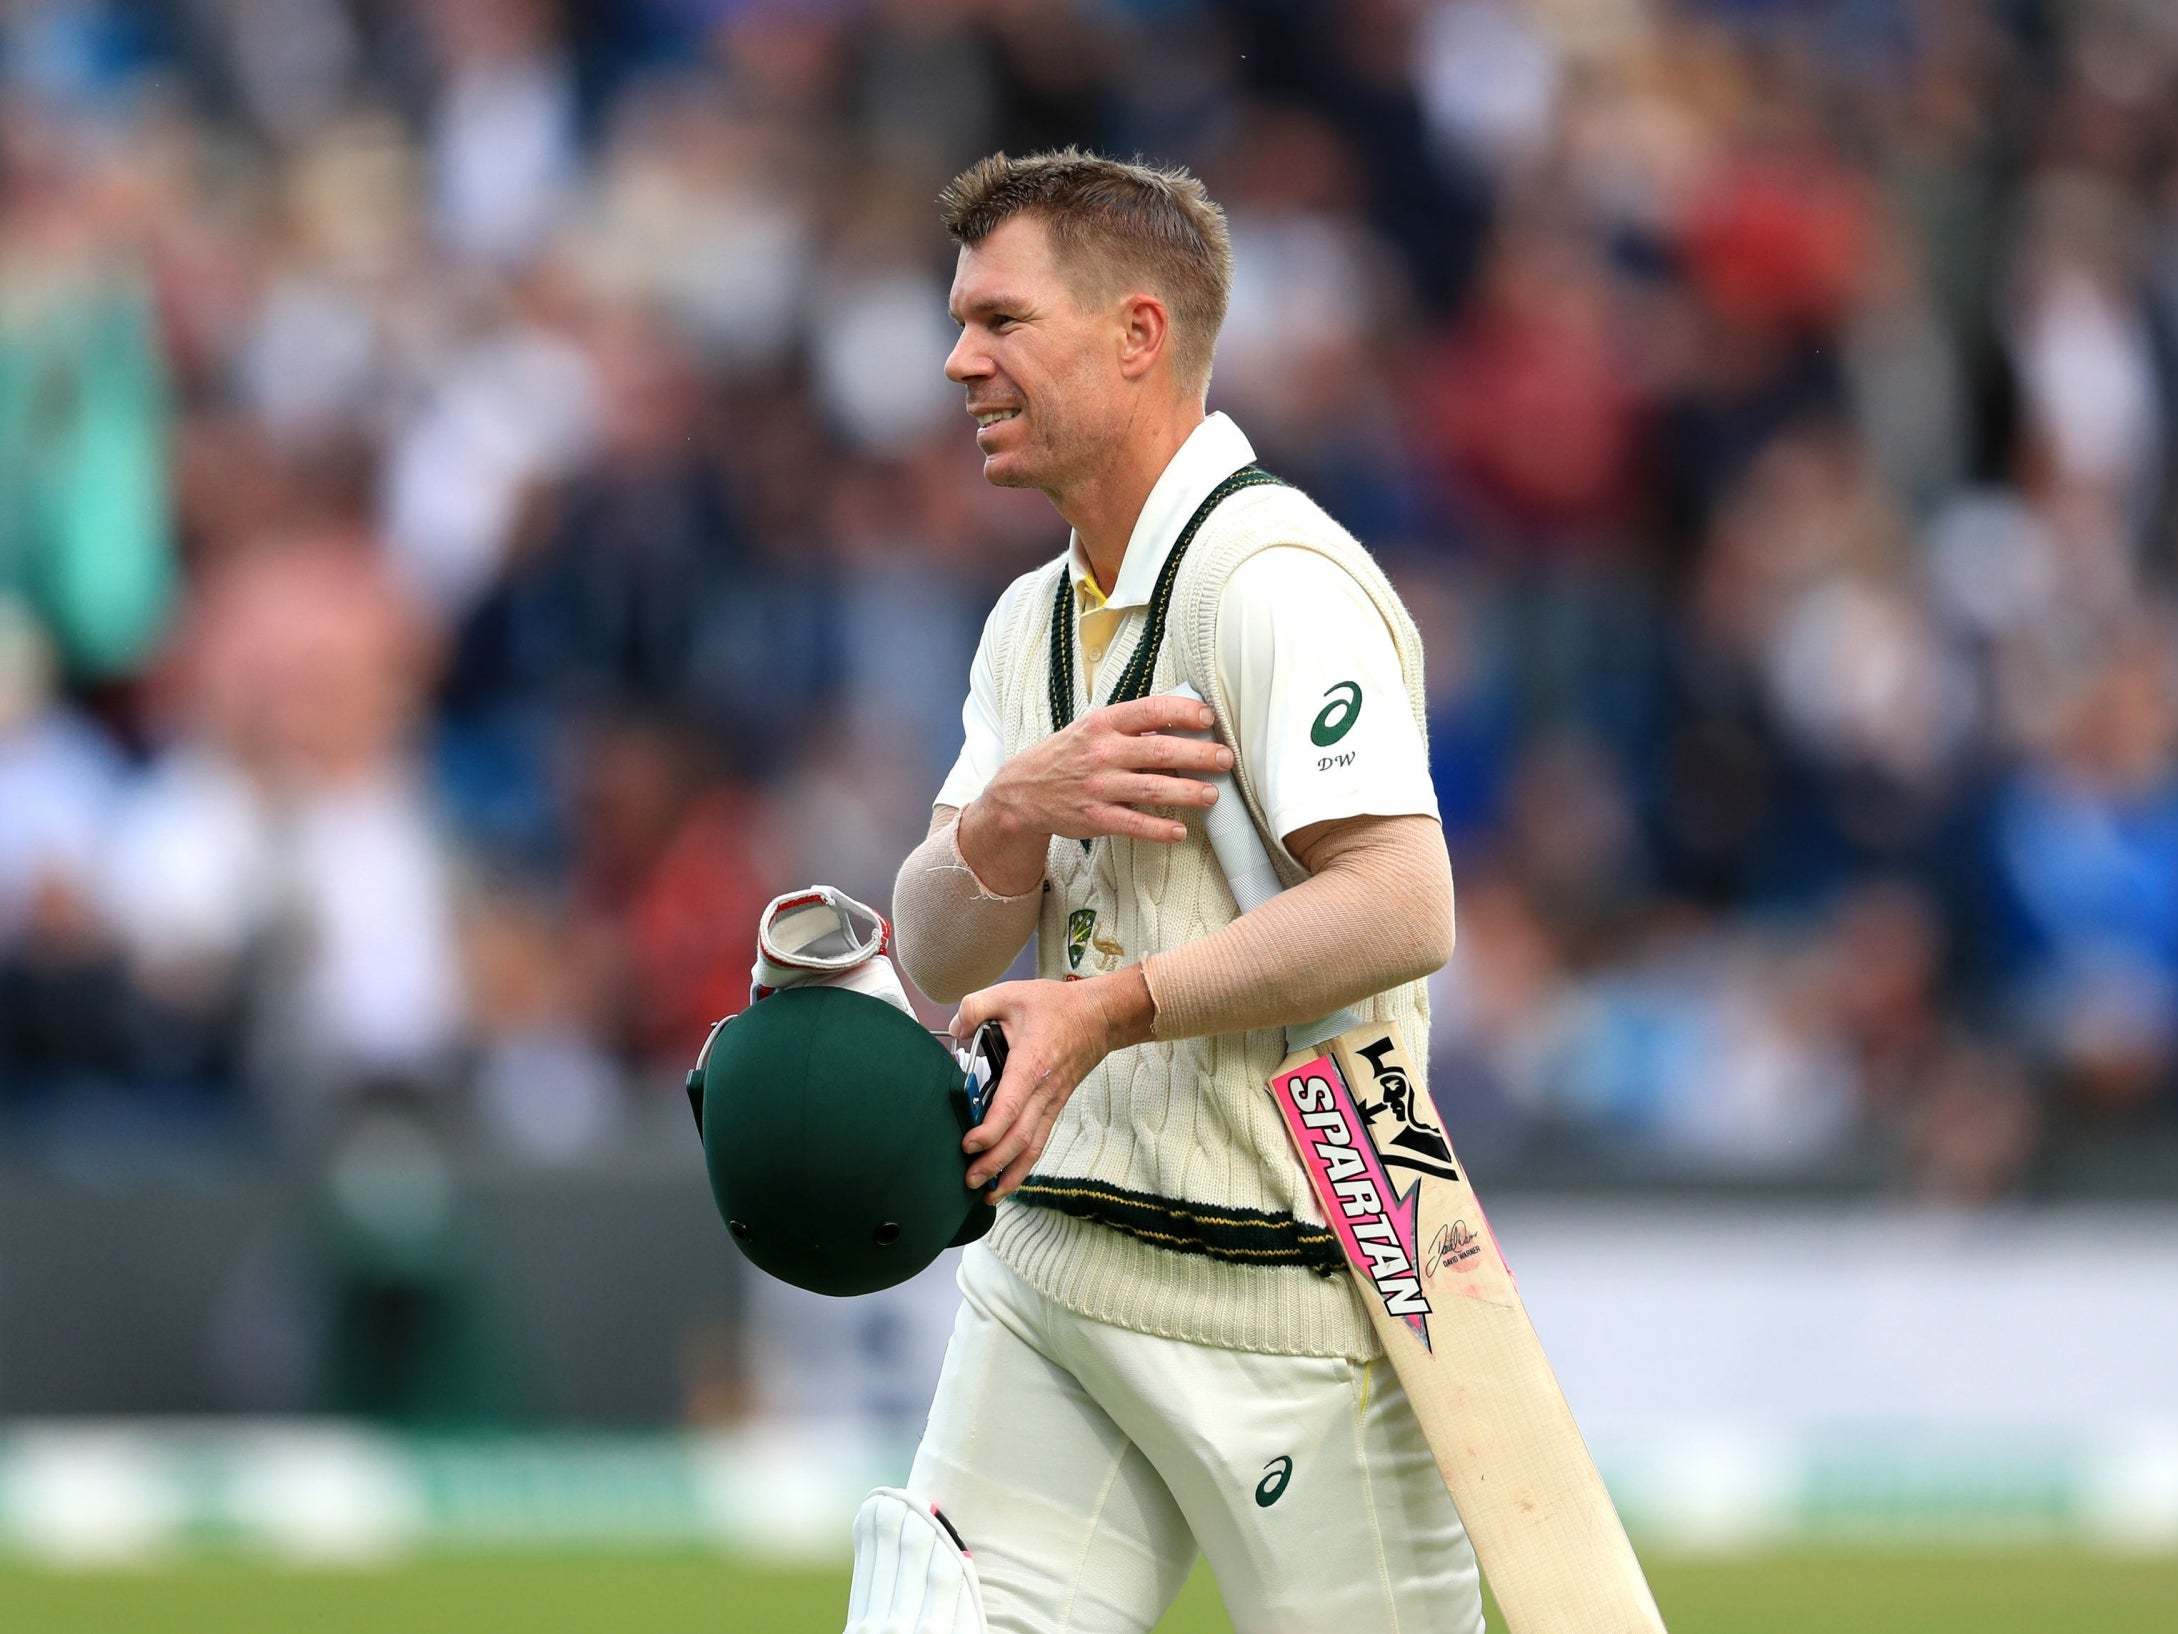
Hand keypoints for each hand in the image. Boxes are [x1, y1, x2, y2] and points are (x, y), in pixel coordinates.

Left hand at [952, 968, 1154, 1198]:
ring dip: (1010, 1173)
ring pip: (1032, 1148)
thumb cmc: (1056, 1006)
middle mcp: (1043, 1092)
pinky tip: (1007, 1177)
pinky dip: (1024, 1164)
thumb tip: (954, 1030)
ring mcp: (1052, 1102)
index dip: (990, 1131)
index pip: (1010, 1108)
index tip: (968, 1144)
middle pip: (1020, 1138)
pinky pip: (1039, 1141)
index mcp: (1031, 1065)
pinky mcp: (1055, 1106)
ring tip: (987, 1193)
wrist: (1100, 1016)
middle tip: (968, 1179)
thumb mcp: (1011, 993)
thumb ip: (976, 1007)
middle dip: (994, 1164)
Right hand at [960, 696, 1234, 893]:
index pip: (1151, 711)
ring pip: (1152, 789)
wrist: (1022, 791)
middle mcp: (1102, 752)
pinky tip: (1180, 831)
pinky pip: (1134, 824)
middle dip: (1198, 755)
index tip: (1209, 719)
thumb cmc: (1067, 755)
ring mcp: (1098, 786)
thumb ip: (1132, 728)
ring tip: (1213, 795)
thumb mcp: (1092, 729)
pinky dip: (1159, 829)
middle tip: (1226, 759)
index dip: (1183, 713)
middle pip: (1159, 751)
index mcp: (1103, 723)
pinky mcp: (1095, 818)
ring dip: (1187, 792)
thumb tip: (1179, 727)